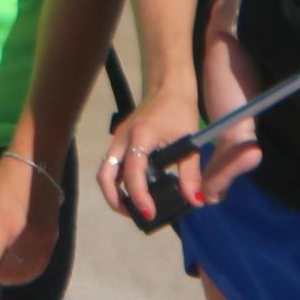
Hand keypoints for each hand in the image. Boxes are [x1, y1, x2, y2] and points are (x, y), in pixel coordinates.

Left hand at [0, 150, 61, 287]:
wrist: (37, 161)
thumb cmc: (4, 176)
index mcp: (4, 225)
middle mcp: (24, 237)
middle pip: (3, 272)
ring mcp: (41, 239)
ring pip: (21, 273)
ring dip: (3, 279)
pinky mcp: (51, 237)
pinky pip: (36, 265)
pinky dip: (22, 274)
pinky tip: (11, 272)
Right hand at [101, 88, 253, 221]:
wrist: (169, 84)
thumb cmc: (180, 109)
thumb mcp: (189, 142)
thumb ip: (190, 173)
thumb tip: (195, 201)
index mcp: (140, 137)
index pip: (133, 174)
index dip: (139, 197)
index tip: (150, 214)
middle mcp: (122, 138)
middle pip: (105, 176)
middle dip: (115, 200)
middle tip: (134, 215)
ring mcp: (118, 138)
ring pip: (105, 171)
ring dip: (114, 192)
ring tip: (133, 206)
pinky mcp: (120, 139)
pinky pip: (112, 164)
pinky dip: (118, 180)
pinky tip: (135, 188)